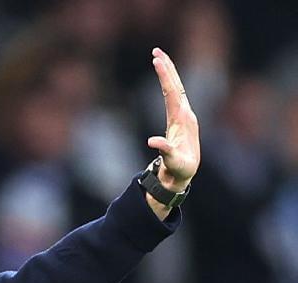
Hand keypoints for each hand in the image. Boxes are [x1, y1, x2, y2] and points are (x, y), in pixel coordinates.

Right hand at [147, 47, 200, 192]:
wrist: (184, 175)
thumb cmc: (179, 169)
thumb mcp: (173, 161)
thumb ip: (165, 150)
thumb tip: (152, 141)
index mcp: (183, 120)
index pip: (173, 93)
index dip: (165, 77)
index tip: (157, 61)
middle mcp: (185, 114)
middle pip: (176, 85)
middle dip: (168, 67)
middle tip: (157, 50)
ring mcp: (184, 115)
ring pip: (176, 88)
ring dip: (169, 73)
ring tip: (159, 58)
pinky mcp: (180, 119)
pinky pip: (174, 96)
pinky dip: (168, 84)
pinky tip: (165, 77)